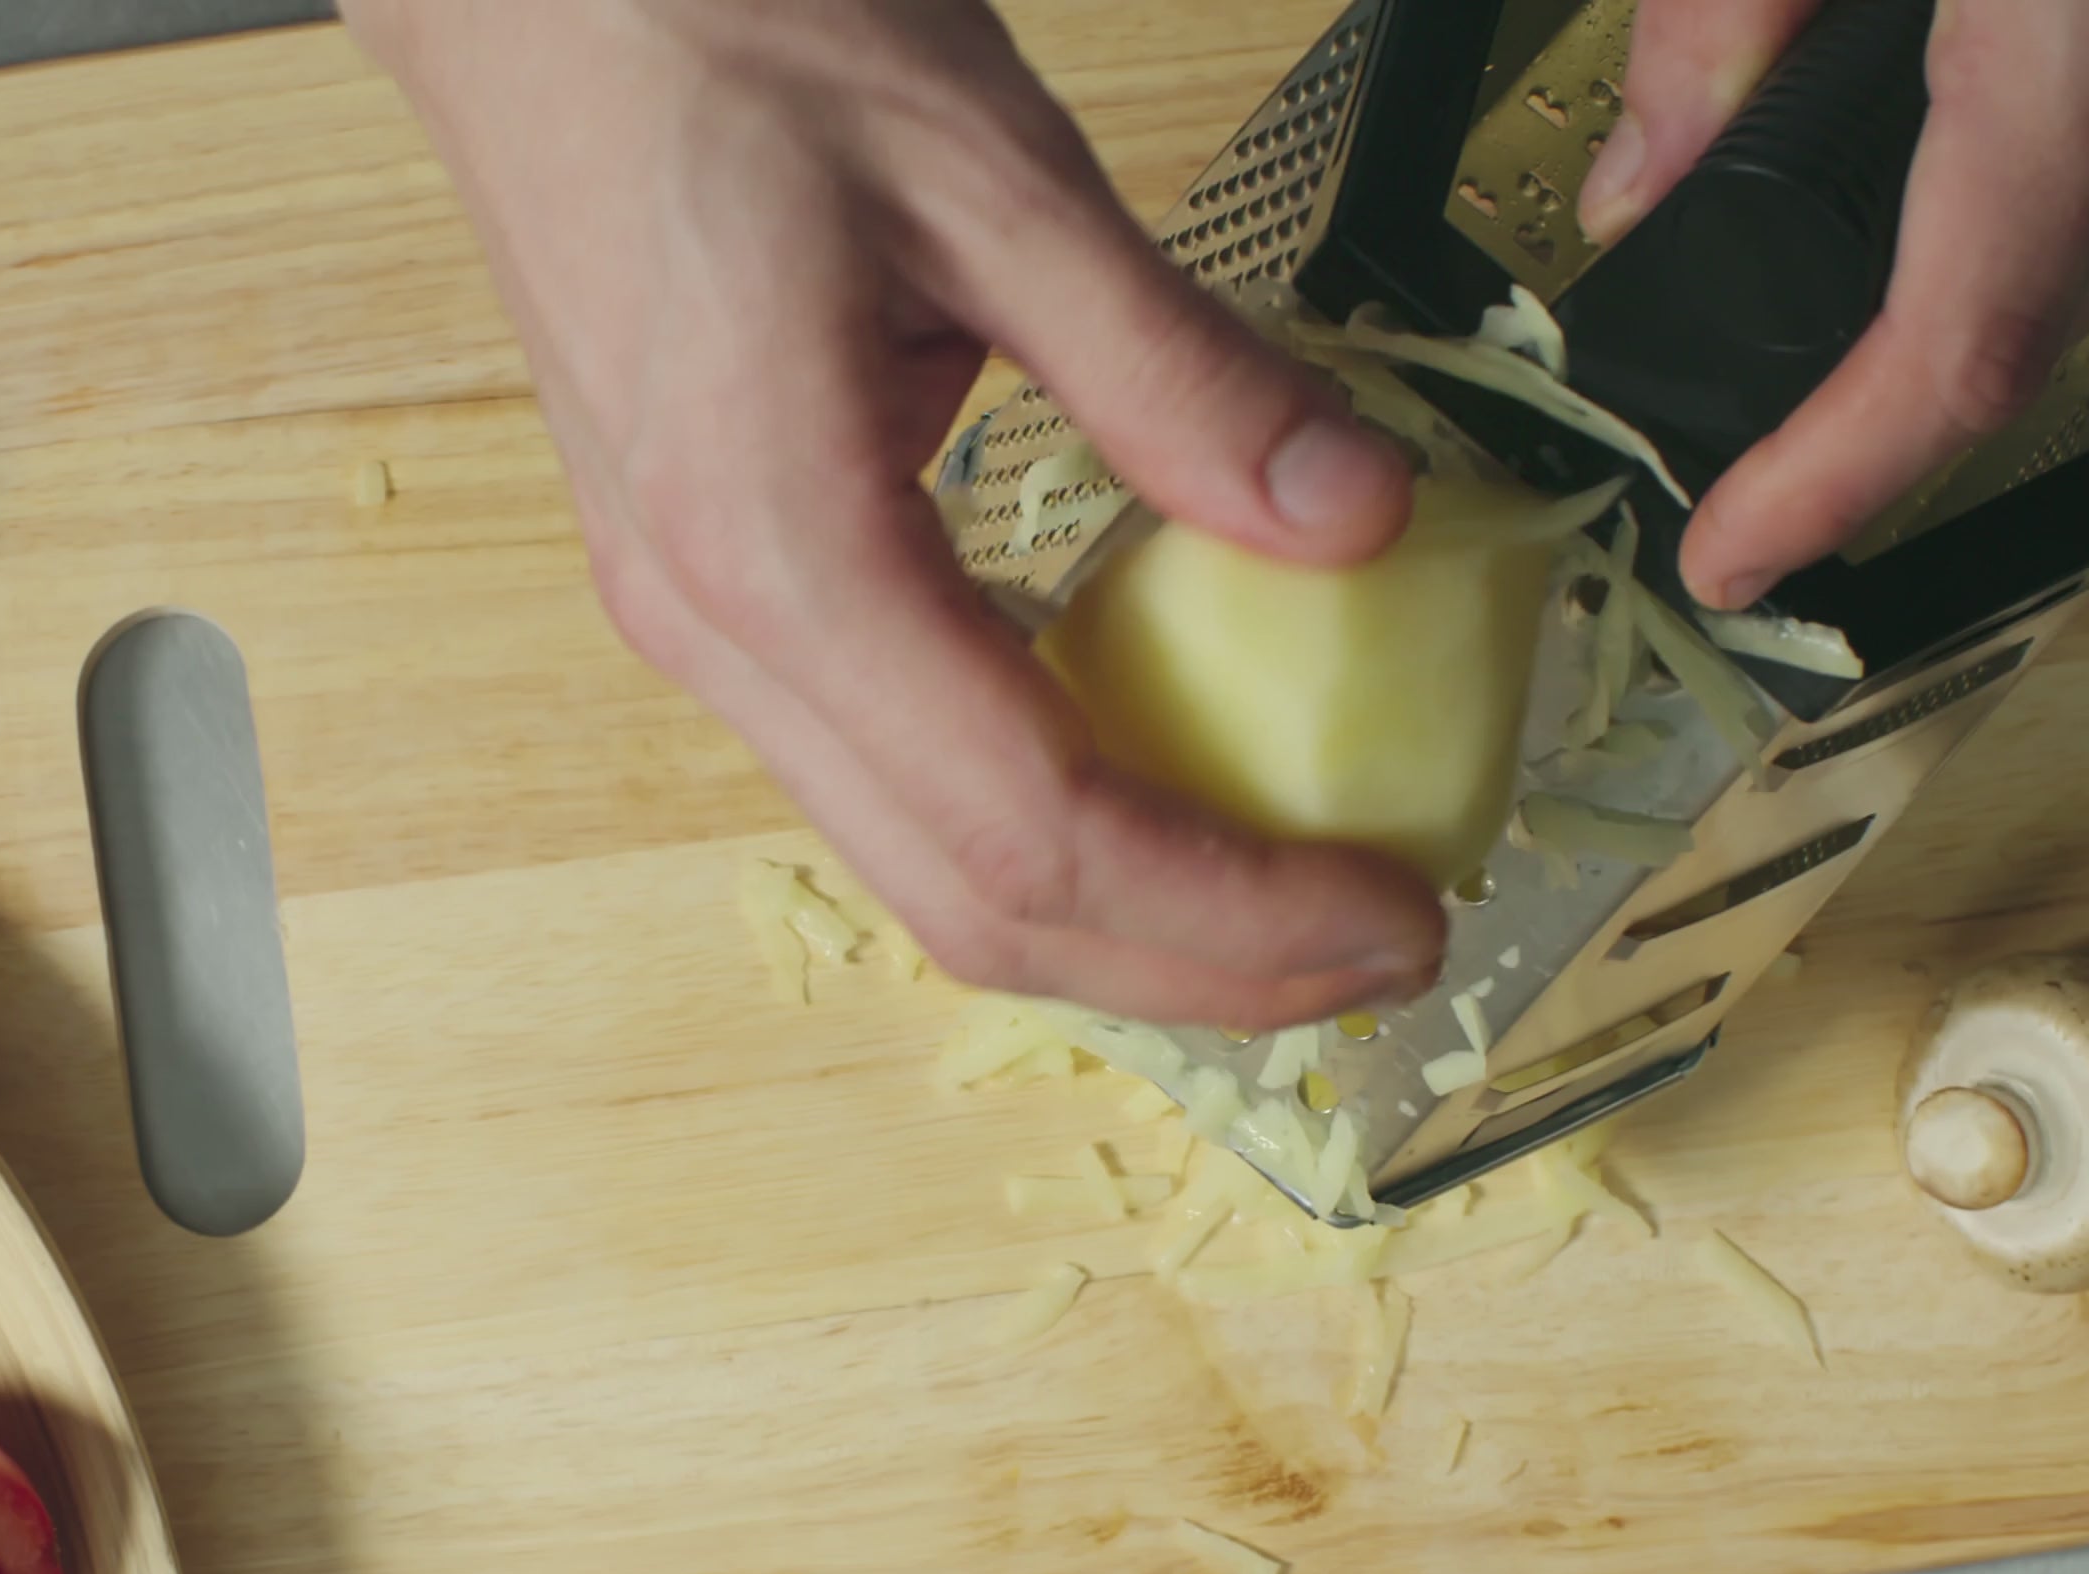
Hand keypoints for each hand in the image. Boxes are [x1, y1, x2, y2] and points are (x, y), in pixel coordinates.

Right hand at [344, 0, 1444, 1028]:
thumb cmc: (710, 28)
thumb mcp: (987, 166)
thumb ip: (1173, 365)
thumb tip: (1358, 516)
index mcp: (777, 540)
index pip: (1031, 823)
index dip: (1230, 906)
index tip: (1393, 912)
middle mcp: (714, 626)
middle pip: (969, 902)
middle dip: (1191, 965)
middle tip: (1380, 949)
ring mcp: (695, 623)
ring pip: (918, 865)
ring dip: (1116, 919)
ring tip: (1291, 893)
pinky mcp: (711, 593)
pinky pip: (888, 776)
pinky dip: (1041, 822)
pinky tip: (1162, 783)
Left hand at [1580, 0, 2088, 608]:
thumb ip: (1716, 17)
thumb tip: (1646, 174)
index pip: (1968, 341)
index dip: (1838, 479)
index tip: (1740, 554)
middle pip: (2036, 306)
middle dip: (1874, 379)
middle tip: (1743, 422)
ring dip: (1970, 257)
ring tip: (1824, 257)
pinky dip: (2059, 157)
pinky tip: (1971, 105)